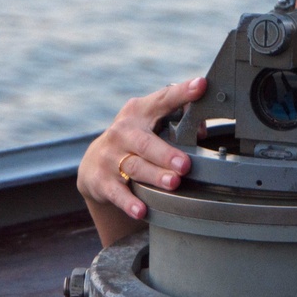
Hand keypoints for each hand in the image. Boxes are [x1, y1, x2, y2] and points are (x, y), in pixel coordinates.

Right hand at [77, 78, 205, 227]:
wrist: (96, 163)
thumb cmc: (136, 139)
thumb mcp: (152, 124)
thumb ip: (177, 122)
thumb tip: (201, 130)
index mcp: (140, 111)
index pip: (164, 99)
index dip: (183, 93)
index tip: (201, 86)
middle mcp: (122, 131)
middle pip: (146, 142)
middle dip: (166, 154)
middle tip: (185, 165)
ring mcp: (109, 156)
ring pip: (135, 167)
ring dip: (154, 176)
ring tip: (173, 183)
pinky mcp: (101, 180)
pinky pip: (117, 193)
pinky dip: (129, 202)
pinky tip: (141, 210)